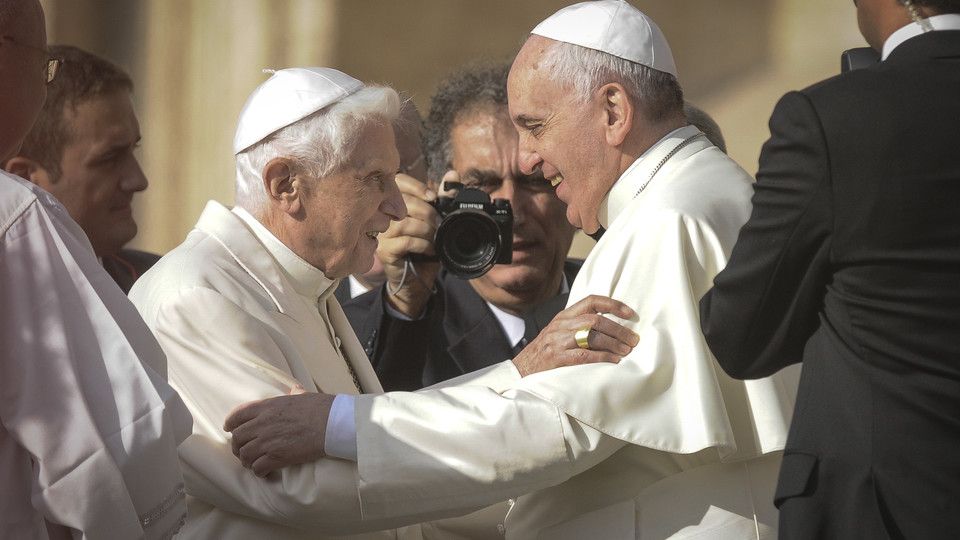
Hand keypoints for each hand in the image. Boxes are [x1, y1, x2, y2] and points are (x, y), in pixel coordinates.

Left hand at [223, 385, 334, 476]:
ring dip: (247, 461)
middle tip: (243, 451)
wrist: (331, 424)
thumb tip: (295, 389)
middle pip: (237, 438)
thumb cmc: (320, 407)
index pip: (238, 415)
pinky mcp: (276, 457)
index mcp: (266, 407)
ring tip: (253, 464)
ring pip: (244, 455)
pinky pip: (257, 468)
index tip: (230, 429)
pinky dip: (259, 472)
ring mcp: (267, 441)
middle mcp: (262, 424)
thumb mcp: (303, 395)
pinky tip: (265, 472)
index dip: (231, 423)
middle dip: (237, 446)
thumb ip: (294, 393)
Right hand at [378, 173, 441, 316]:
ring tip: (436, 238)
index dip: (416, 186)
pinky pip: (405, 241)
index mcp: (395, 203)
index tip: (432, 197)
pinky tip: (431, 249)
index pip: (398, 181)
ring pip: (405, 222)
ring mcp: (382, 234)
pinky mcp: (385, 251)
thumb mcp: (436, 220)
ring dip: (427, 230)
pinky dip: (423, 244)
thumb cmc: (424, 247)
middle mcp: (384, 215)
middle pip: (404, 202)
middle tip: (440, 224)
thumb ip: (442, 197)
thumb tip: (453, 175)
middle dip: (428, 212)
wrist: (417, 280)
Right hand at [513, 295, 638, 375]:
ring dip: (614, 344)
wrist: (520, 369)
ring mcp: (558, 341)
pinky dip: (603, 357)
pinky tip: (614, 361)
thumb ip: (578, 326)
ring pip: (592, 336)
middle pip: (596, 320)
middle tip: (634, 340)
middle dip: (619, 330)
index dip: (613, 305)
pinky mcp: (557, 358)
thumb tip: (611, 327)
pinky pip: (584, 355)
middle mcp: (561, 325)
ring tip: (626, 351)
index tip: (630, 314)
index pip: (591, 301)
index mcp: (564, 316)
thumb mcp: (559, 332)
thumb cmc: (544, 352)